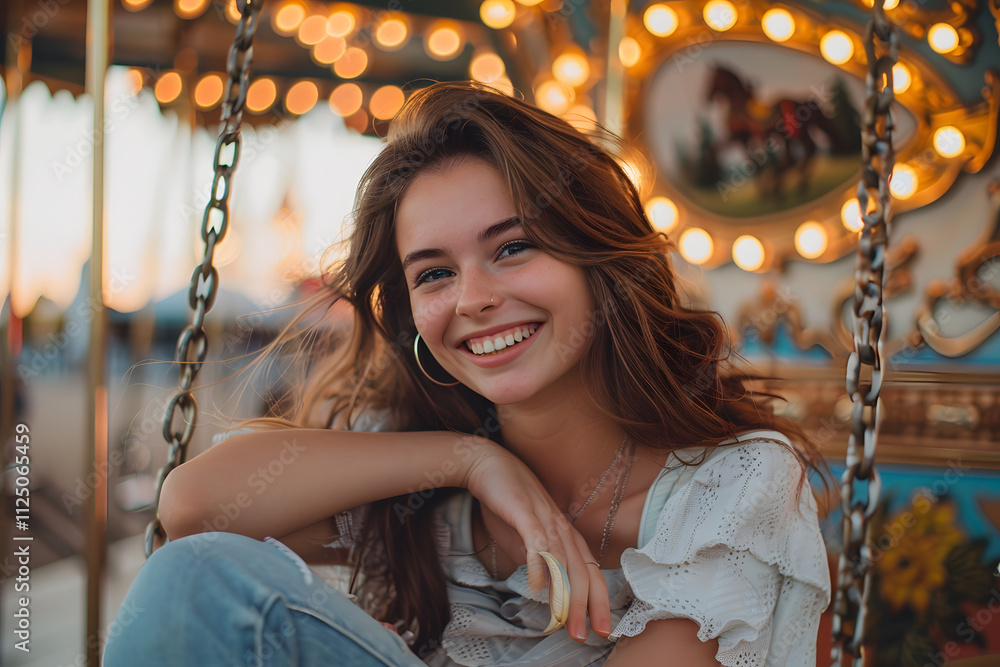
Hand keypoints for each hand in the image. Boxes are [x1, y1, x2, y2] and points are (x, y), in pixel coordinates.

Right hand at [461, 444, 612, 641]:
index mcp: (566, 536)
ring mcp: (545, 520)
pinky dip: (541, 567)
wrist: (488, 464)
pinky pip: (537, 543)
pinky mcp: (526, 513)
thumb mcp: (524, 538)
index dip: (599, 602)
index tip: (601, 629)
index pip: (591, 573)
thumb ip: (536, 561)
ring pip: (565, 564)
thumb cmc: (506, 501)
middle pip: (584, 573)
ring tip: (566, 622)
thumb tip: (544, 588)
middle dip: (587, 607)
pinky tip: (538, 589)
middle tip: (586, 636)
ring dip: (567, 596)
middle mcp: (562, 529)